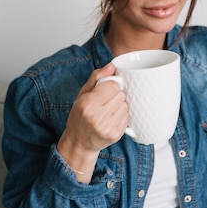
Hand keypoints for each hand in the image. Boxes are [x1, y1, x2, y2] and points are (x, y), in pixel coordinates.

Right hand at [57, 63, 128, 181]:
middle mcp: (97, 117)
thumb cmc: (80, 115)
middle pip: (121, 95)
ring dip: (119, 105)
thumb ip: (97, 77)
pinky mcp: (116, 135)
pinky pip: (127, 117)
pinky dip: (121, 115)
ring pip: (125, 105)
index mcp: (87, 104)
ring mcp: (107, 127)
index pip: (113, 86)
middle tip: (105, 102)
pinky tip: (111, 119)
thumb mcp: (82, 94)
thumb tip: (112, 66)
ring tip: (108, 111)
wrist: (79, 142)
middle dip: (115, 96)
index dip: (110, 86)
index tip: (104, 91)